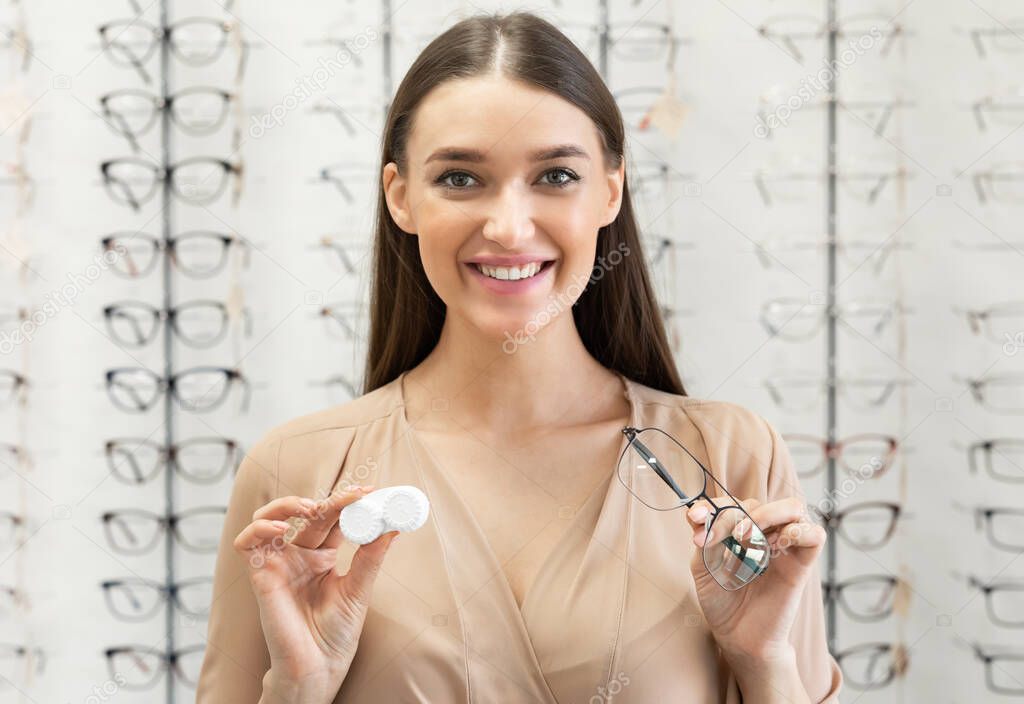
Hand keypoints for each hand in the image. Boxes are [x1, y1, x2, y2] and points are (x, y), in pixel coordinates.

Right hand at [233, 485, 398, 701]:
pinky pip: (247, 543)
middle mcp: (299, 555)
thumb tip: (392, 526)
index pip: (332, 518)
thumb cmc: (337, 634)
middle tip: (351, 496)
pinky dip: (260, 528)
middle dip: (328, 500)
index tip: (369, 492)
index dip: (347, 502)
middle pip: (307, 513)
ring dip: (287, 504)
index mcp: (323, 557)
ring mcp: (278, 563)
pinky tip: (282, 530)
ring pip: (270, 517)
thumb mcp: (359, 589)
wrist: (318, 667)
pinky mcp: (260, 575)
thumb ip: (370, 557)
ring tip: (310, 508)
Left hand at [684, 496, 825, 664]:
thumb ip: (705, 536)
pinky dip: (797, 531)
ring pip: (793, 508)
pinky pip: (814, 534)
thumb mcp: (704, 566)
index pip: (733, 502)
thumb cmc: (723, 601)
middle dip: (735, 513)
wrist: (738, 637)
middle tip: (718, 538)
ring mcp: (785, 547)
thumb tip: (698, 512)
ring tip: (745, 539)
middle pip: (759, 502)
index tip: (695, 517)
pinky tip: (773, 546)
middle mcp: (765, 534)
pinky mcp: (802, 564)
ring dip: (766, 515)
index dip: (713, 505)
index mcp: (741, 531)